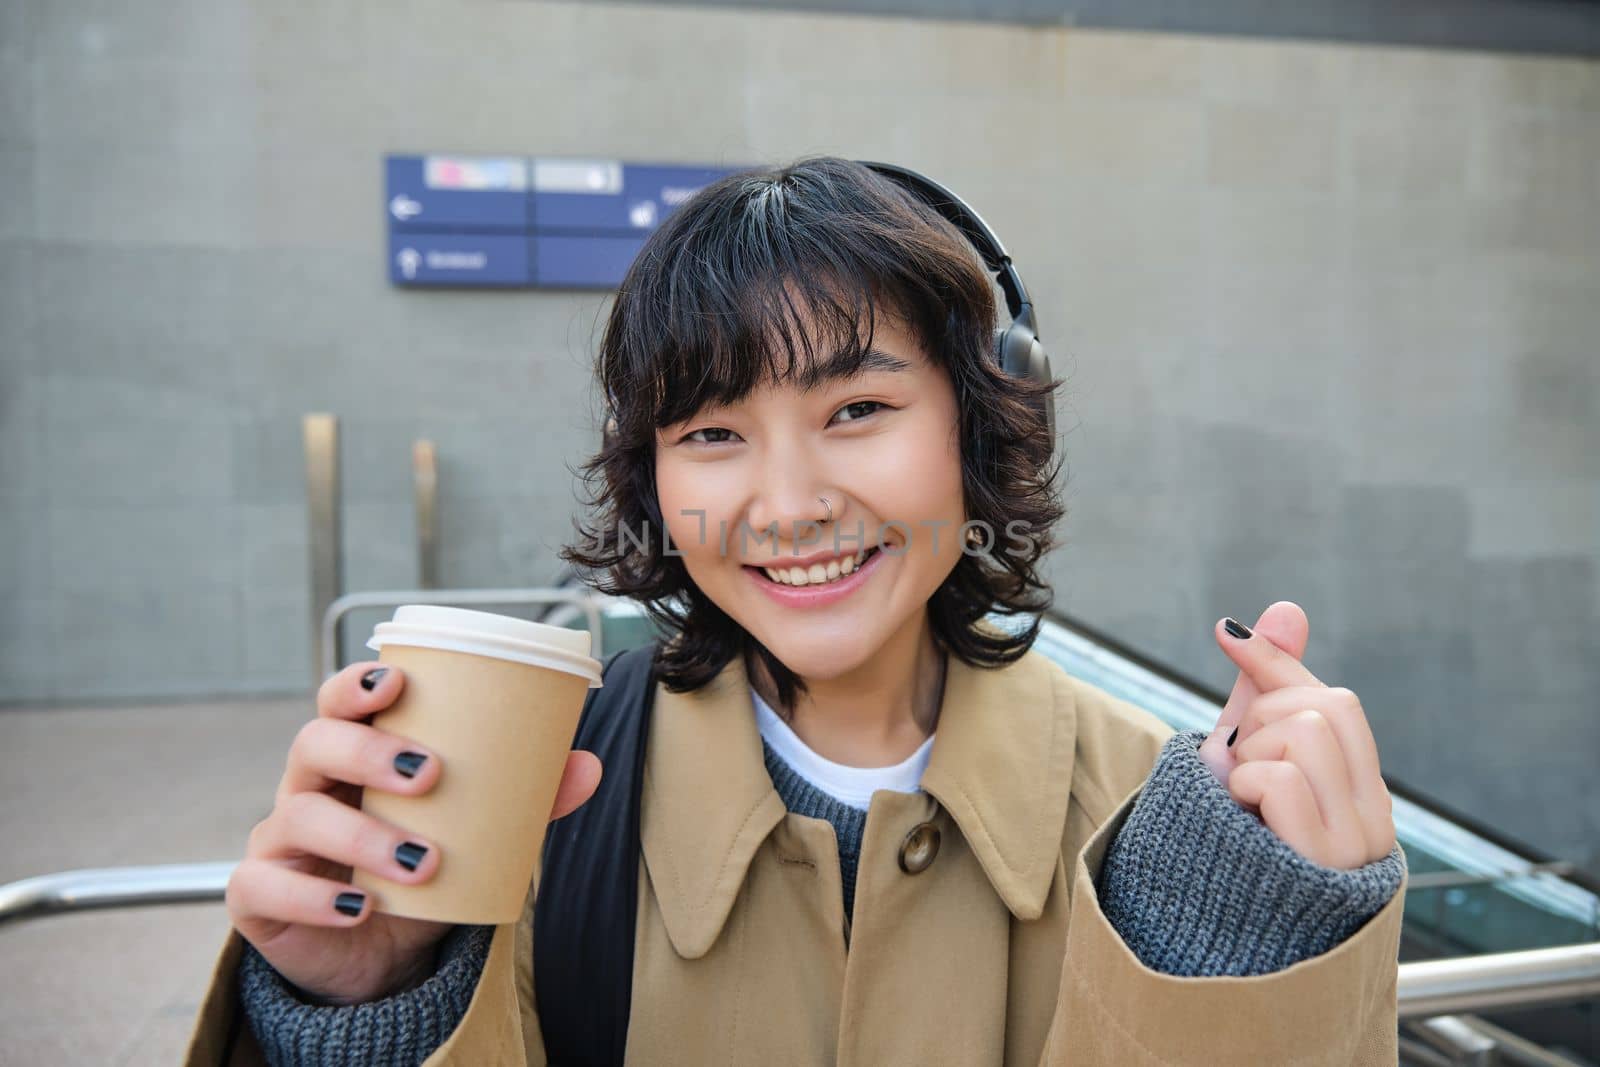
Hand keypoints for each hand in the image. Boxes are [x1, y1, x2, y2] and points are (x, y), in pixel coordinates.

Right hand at [224, 661, 603, 1004]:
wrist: (378, 957)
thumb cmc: (420, 872)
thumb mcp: (474, 834)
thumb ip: (526, 800)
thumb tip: (587, 766)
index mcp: (353, 758)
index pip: (339, 704)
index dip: (355, 685)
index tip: (395, 682)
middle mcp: (308, 788)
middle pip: (313, 744)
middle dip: (367, 751)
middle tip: (429, 773)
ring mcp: (276, 841)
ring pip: (296, 816)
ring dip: (363, 835)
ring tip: (423, 861)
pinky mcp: (258, 898)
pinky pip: (266, 887)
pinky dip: (314, 898)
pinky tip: (359, 908)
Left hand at [1195, 601, 1394, 869]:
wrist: (1201, 930)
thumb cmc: (1231, 840)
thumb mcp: (1247, 756)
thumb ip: (1267, 688)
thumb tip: (1285, 607)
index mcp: (1360, 792)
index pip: (1334, 700)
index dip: (1276, 665)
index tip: (1224, 634)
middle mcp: (1371, 821)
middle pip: (1323, 705)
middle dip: (1262, 721)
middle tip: (1240, 774)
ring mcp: (1352, 846)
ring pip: (1302, 732)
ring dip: (1249, 758)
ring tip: (1241, 804)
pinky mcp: (1321, 864)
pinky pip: (1279, 777)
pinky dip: (1245, 788)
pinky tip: (1242, 822)